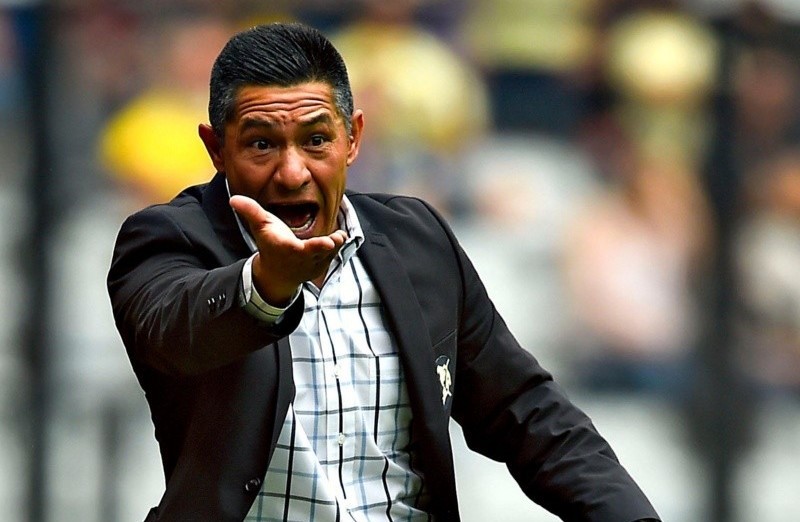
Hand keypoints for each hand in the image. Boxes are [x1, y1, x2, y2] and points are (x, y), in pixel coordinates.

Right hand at [230, 195, 346, 303]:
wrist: (276, 274)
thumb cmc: (270, 245)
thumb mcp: (260, 228)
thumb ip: (250, 212)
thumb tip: (234, 199)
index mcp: (290, 249)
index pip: (305, 248)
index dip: (318, 246)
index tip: (329, 242)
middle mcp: (304, 259)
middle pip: (321, 252)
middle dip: (329, 246)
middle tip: (337, 238)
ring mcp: (314, 264)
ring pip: (330, 254)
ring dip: (337, 245)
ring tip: (340, 236)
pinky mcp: (322, 266)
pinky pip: (333, 257)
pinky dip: (337, 248)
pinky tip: (340, 237)